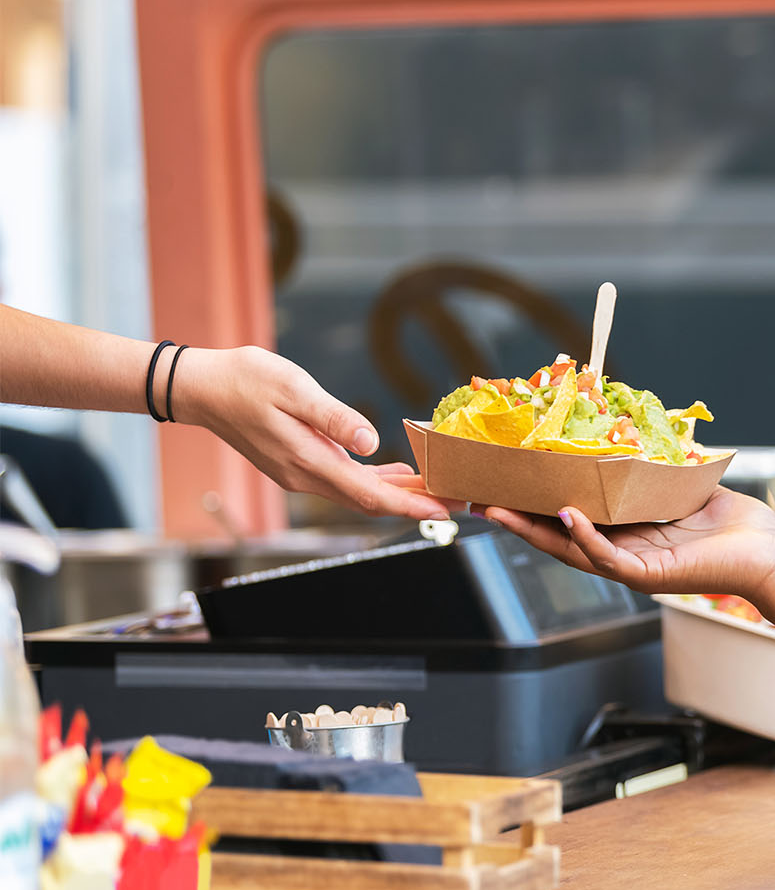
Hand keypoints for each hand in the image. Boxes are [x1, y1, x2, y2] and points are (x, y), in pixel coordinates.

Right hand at [175, 346, 454, 519]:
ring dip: (396, 493)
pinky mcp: (297, 464)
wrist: (201, 387)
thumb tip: (372, 443)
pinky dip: (374, 480)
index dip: (411, 505)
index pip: (370, 495)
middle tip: (458, 501)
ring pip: (358, 493)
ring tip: (436, 488)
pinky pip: (344, 481)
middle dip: (414, 504)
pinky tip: (395, 471)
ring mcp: (299, 474)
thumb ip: (334, 418)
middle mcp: (305, 477)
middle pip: (370, 501)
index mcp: (308, 461)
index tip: (445, 510)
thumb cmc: (245, 380)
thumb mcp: (294, 389)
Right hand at [480, 489, 774, 600]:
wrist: (767, 552)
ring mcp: (633, 568)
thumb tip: (632, 430)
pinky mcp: (651, 575)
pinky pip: (608, 558)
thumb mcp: (683, 488)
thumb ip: (653, 469)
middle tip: (481, 500)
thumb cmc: (734, 524)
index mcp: (627, 535)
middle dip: (518, 520)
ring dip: (535, 531)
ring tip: (502, 510)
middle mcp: (623, 554)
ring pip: (572, 551)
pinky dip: (584, 537)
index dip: (535, 505)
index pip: (571, 520)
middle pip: (557, 538)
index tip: (505, 484)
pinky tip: (565, 516)